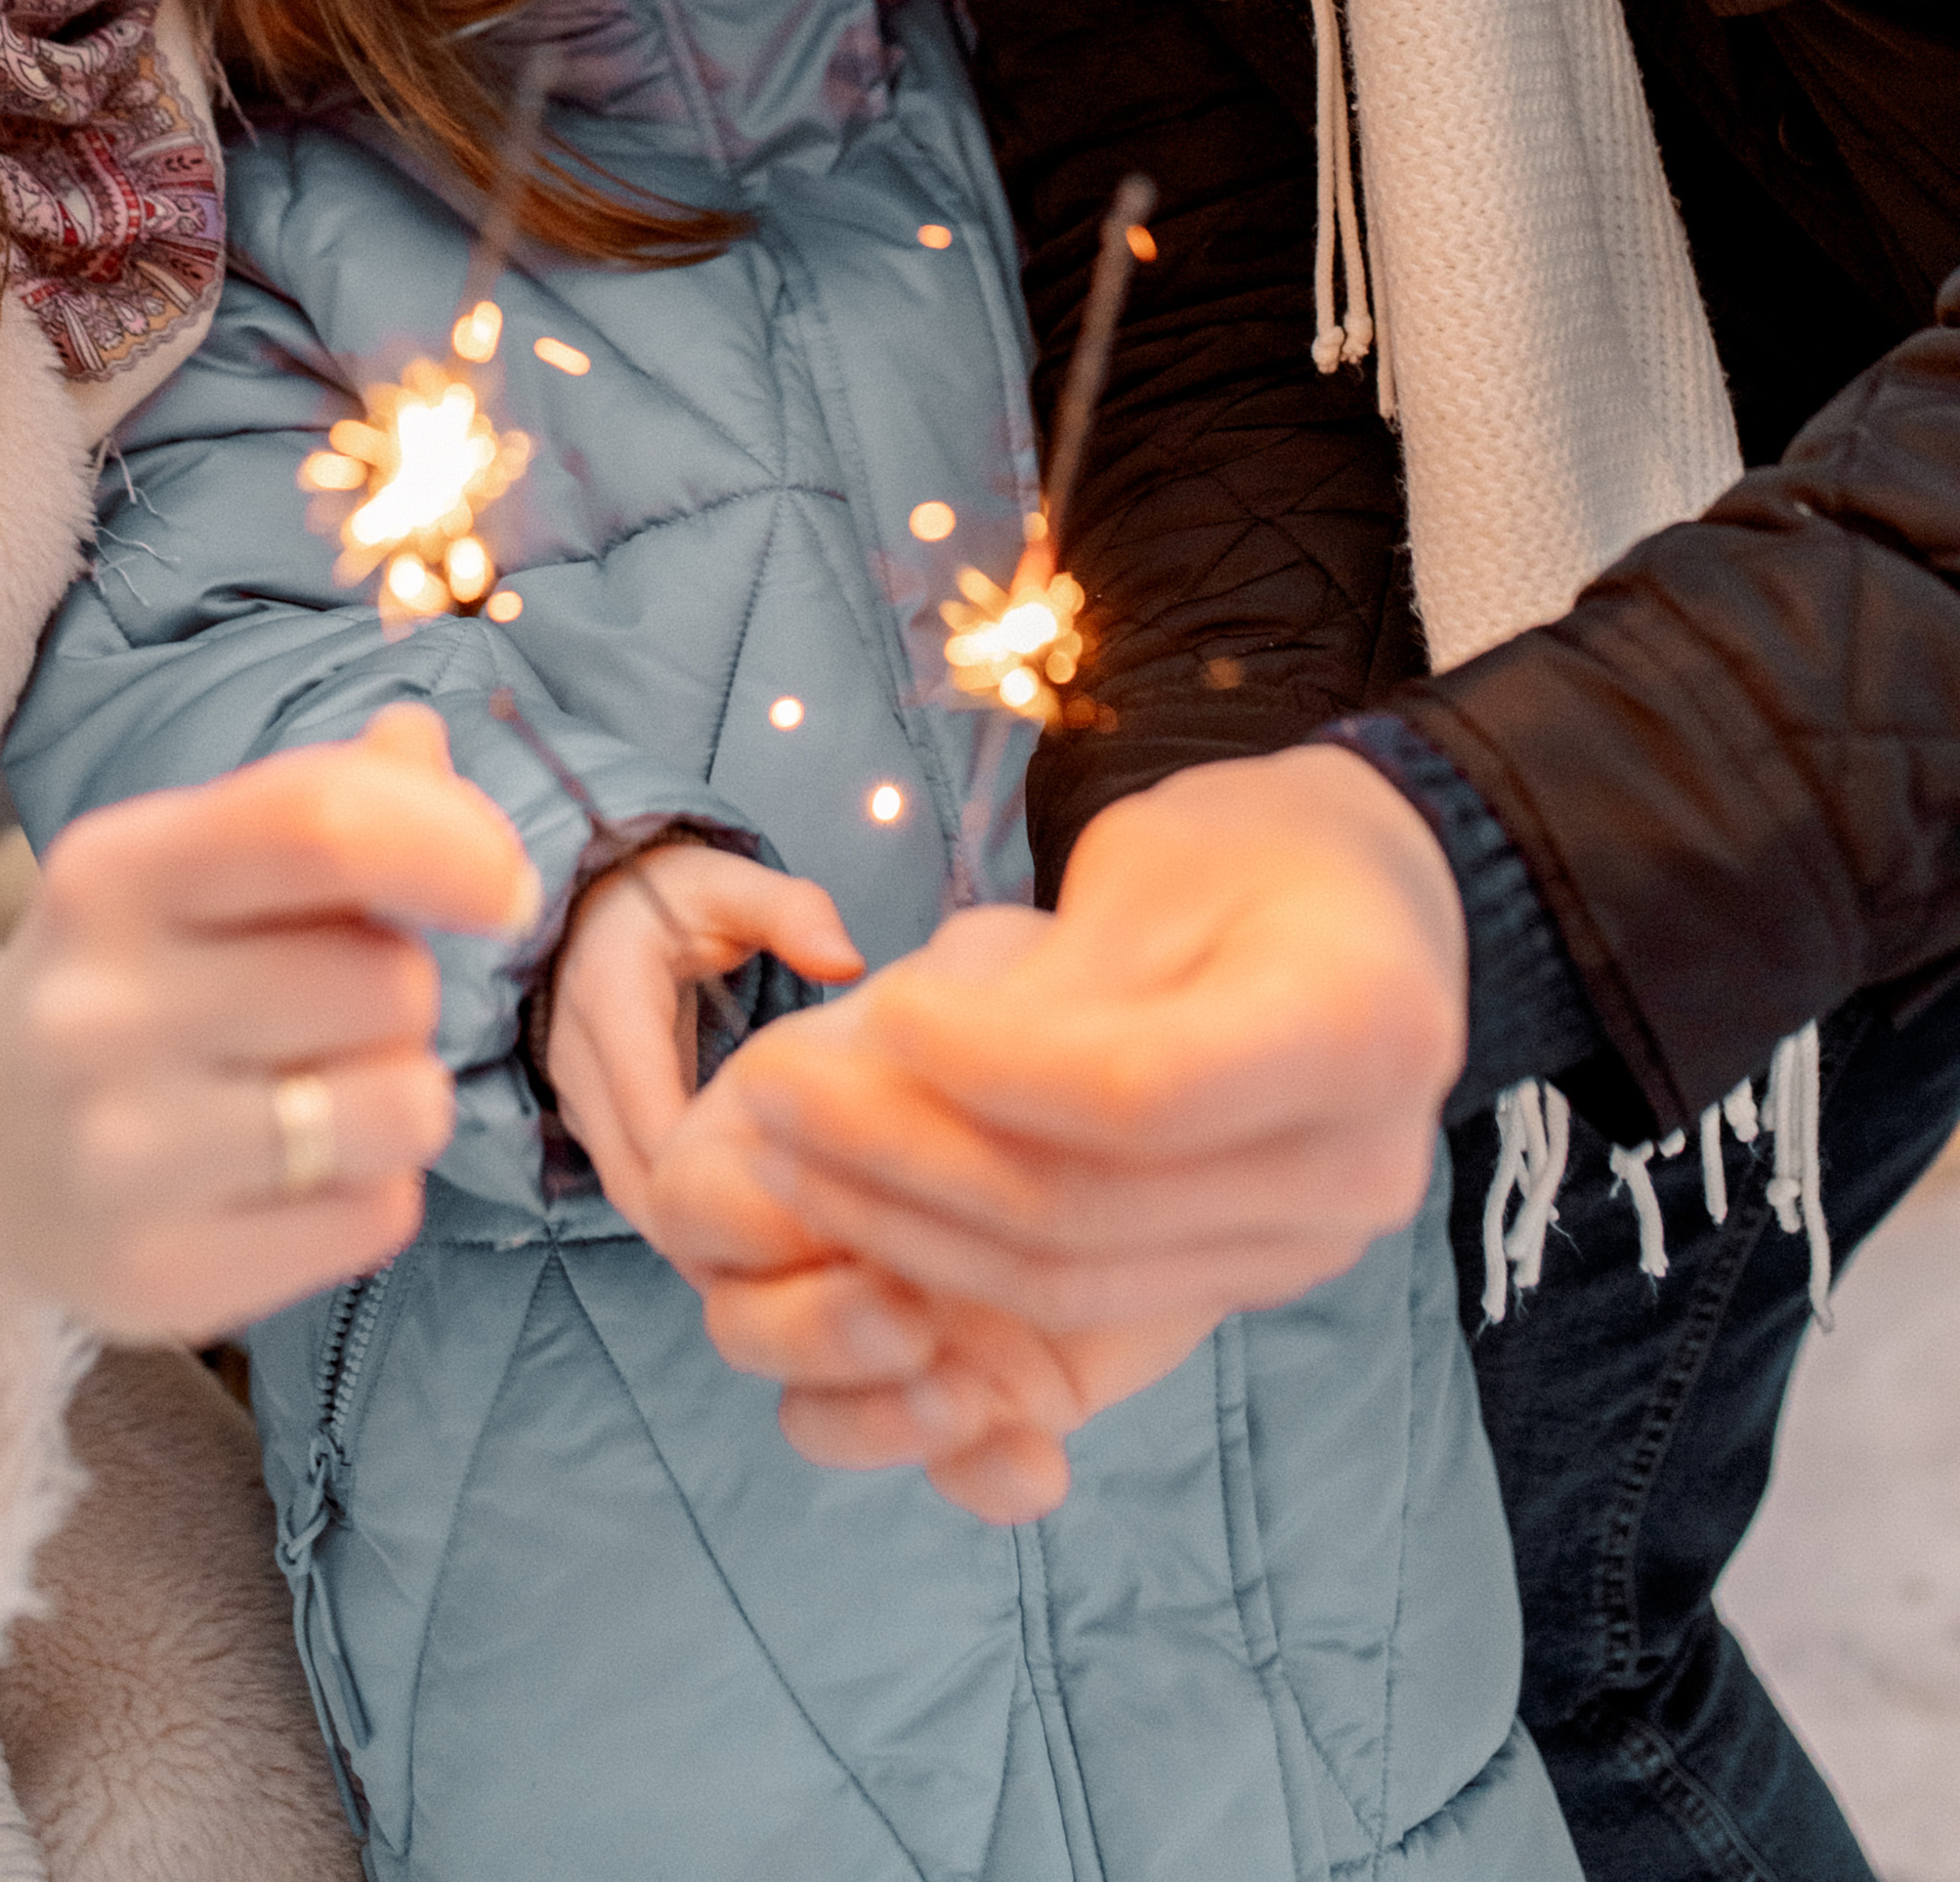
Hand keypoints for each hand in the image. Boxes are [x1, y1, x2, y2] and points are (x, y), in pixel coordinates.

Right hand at [0, 706, 536, 1374]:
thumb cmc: (136, 973)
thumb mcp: (194, 861)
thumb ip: (320, 800)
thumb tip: (423, 745)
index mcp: (112, 873)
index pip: (323, 825)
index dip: (453, 845)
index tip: (500, 886)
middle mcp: (97, 1011)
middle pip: (390, 977)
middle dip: (403, 987)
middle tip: (329, 1009)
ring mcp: (118, 1158)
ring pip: (405, 1104)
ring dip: (401, 1090)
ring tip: (320, 1089)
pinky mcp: (159, 1279)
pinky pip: (379, 1217)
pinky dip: (371, 1190)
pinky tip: (288, 1174)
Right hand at [543, 841, 861, 1250]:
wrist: (589, 901)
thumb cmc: (670, 894)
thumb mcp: (728, 885)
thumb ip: (789, 911)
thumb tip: (848, 962)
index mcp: (610, 994)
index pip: (647, 1103)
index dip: (706, 1167)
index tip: (789, 1207)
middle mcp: (577, 1054)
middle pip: (632, 1172)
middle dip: (708, 1226)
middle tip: (799, 1269)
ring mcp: (575, 1095)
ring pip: (626, 1192)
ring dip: (692, 1236)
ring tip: (782, 1277)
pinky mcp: (588, 1121)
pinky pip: (628, 1185)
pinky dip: (679, 1221)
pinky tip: (748, 1252)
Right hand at [652, 917, 1211, 1518]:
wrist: (1171, 1100)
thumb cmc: (1052, 1006)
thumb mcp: (992, 967)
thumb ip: (932, 981)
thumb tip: (851, 968)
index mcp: (778, 1140)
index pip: (694, 1201)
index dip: (740, 1220)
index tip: (822, 1206)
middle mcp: (812, 1253)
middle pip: (740, 1328)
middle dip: (809, 1334)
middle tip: (905, 1313)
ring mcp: (891, 1335)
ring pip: (817, 1418)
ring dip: (876, 1424)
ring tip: (969, 1392)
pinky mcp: (982, 1397)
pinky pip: (951, 1471)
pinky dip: (984, 1478)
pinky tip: (1042, 1460)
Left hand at [683, 752, 1466, 1509]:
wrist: (1377, 912)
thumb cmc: (1259, 848)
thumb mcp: (1160, 861)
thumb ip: (1056, 982)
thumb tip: (907, 1070)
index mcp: (1360, 1031)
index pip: (1133, 1093)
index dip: (984, 1069)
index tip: (876, 1014)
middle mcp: (1359, 1169)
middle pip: (1092, 1211)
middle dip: (905, 1160)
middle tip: (772, 1094)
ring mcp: (1313, 1247)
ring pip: (1076, 1283)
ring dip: (909, 1225)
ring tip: (790, 1148)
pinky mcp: (1256, 1279)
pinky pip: (1092, 1302)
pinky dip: (966, 1259)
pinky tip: (864, 1198)